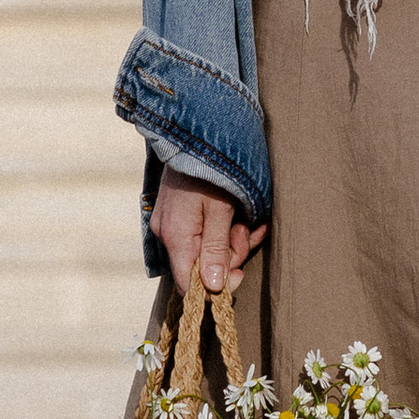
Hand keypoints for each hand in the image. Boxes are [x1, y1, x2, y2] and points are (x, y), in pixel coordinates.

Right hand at [151, 175, 262, 295]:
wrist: (195, 131)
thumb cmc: (212, 169)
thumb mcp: (221, 209)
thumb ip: (217, 248)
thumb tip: (212, 288)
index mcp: (175, 237)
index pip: (188, 284)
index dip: (214, 287)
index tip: (240, 274)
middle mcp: (167, 233)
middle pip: (202, 265)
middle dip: (232, 252)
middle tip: (250, 229)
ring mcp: (171, 222)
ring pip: (207, 247)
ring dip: (233, 237)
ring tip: (247, 217)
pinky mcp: (178, 213)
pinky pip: (204, 231)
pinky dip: (225, 226)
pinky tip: (241, 214)